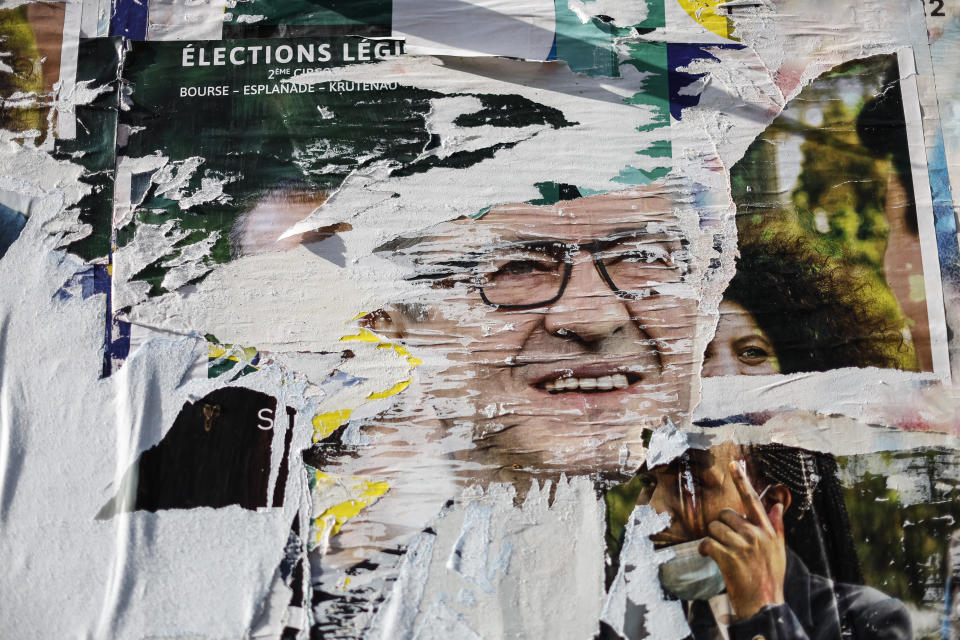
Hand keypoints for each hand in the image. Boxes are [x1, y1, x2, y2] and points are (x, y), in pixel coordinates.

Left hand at [698, 461, 786, 619]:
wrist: (764, 604)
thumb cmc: (770, 577)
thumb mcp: (778, 550)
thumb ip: (775, 526)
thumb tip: (776, 506)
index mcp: (767, 531)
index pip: (753, 500)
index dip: (742, 481)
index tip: (733, 465)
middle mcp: (755, 535)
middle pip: (726, 514)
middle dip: (722, 526)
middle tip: (727, 541)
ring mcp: (741, 546)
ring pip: (714, 528)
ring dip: (713, 539)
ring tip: (723, 552)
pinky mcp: (728, 558)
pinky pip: (707, 543)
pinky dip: (705, 550)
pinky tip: (711, 557)